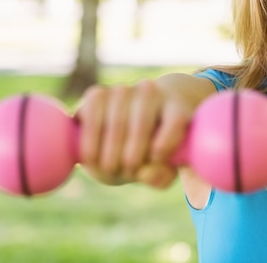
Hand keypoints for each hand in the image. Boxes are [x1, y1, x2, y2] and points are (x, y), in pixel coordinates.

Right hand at [75, 79, 194, 188]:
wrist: (127, 127)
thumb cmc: (152, 149)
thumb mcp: (162, 166)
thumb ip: (161, 175)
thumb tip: (148, 175)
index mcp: (177, 106)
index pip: (176, 120)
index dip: (166, 143)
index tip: (156, 161)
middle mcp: (150, 92)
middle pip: (142, 124)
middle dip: (133, 157)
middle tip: (128, 174)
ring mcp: (123, 90)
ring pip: (116, 124)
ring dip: (110, 152)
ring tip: (110, 170)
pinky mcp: (98, 94)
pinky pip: (92, 116)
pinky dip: (90, 141)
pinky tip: (91, 159)